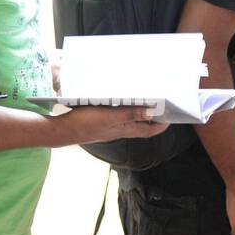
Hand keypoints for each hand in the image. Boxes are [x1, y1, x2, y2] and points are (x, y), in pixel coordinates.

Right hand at [52, 105, 168, 146]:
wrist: (63, 131)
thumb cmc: (86, 123)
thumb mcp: (111, 117)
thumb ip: (131, 115)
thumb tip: (152, 114)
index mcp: (125, 129)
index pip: (149, 130)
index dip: (161, 126)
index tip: (171, 118)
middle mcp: (119, 130)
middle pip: (141, 127)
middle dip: (152, 120)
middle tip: (161, 108)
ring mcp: (110, 128)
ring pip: (130, 122)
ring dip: (139, 114)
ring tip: (145, 103)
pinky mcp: (101, 123)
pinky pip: (118, 118)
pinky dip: (125, 111)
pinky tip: (121, 104)